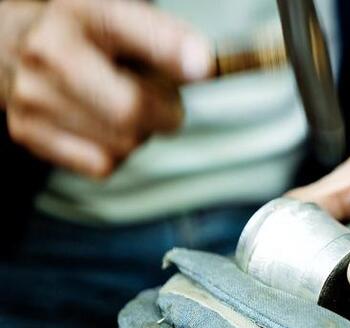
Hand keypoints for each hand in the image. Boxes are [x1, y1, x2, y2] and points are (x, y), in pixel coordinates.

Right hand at [0, 0, 213, 177]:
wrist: (11, 49)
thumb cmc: (86, 38)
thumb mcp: (123, 19)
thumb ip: (165, 38)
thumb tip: (203, 68)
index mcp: (80, 13)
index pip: (130, 31)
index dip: (171, 51)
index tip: (202, 67)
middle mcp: (49, 53)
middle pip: (132, 109)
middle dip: (165, 113)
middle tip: (165, 102)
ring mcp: (34, 97)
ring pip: (123, 143)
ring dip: (141, 133)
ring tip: (125, 107)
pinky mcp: (29, 133)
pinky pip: (103, 164)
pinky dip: (117, 153)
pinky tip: (106, 128)